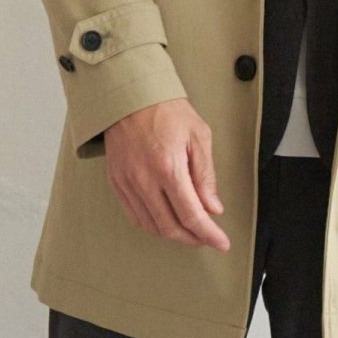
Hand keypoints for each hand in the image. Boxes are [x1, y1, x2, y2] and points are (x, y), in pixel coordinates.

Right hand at [103, 98, 229, 250]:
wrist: (130, 94)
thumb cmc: (166, 109)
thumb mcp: (198, 135)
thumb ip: (206, 175)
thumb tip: (213, 208)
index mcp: (168, 167)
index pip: (191, 215)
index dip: (209, 234)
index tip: (221, 243)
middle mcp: (144, 180)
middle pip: (170, 227)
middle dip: (193, 238)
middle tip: (207, 238)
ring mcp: (127, 182)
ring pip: (151, 226)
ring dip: (173, 234)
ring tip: (190, 230)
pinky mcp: (116, 181)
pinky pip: (134, 215)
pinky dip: (153, 224)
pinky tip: (166, 219)